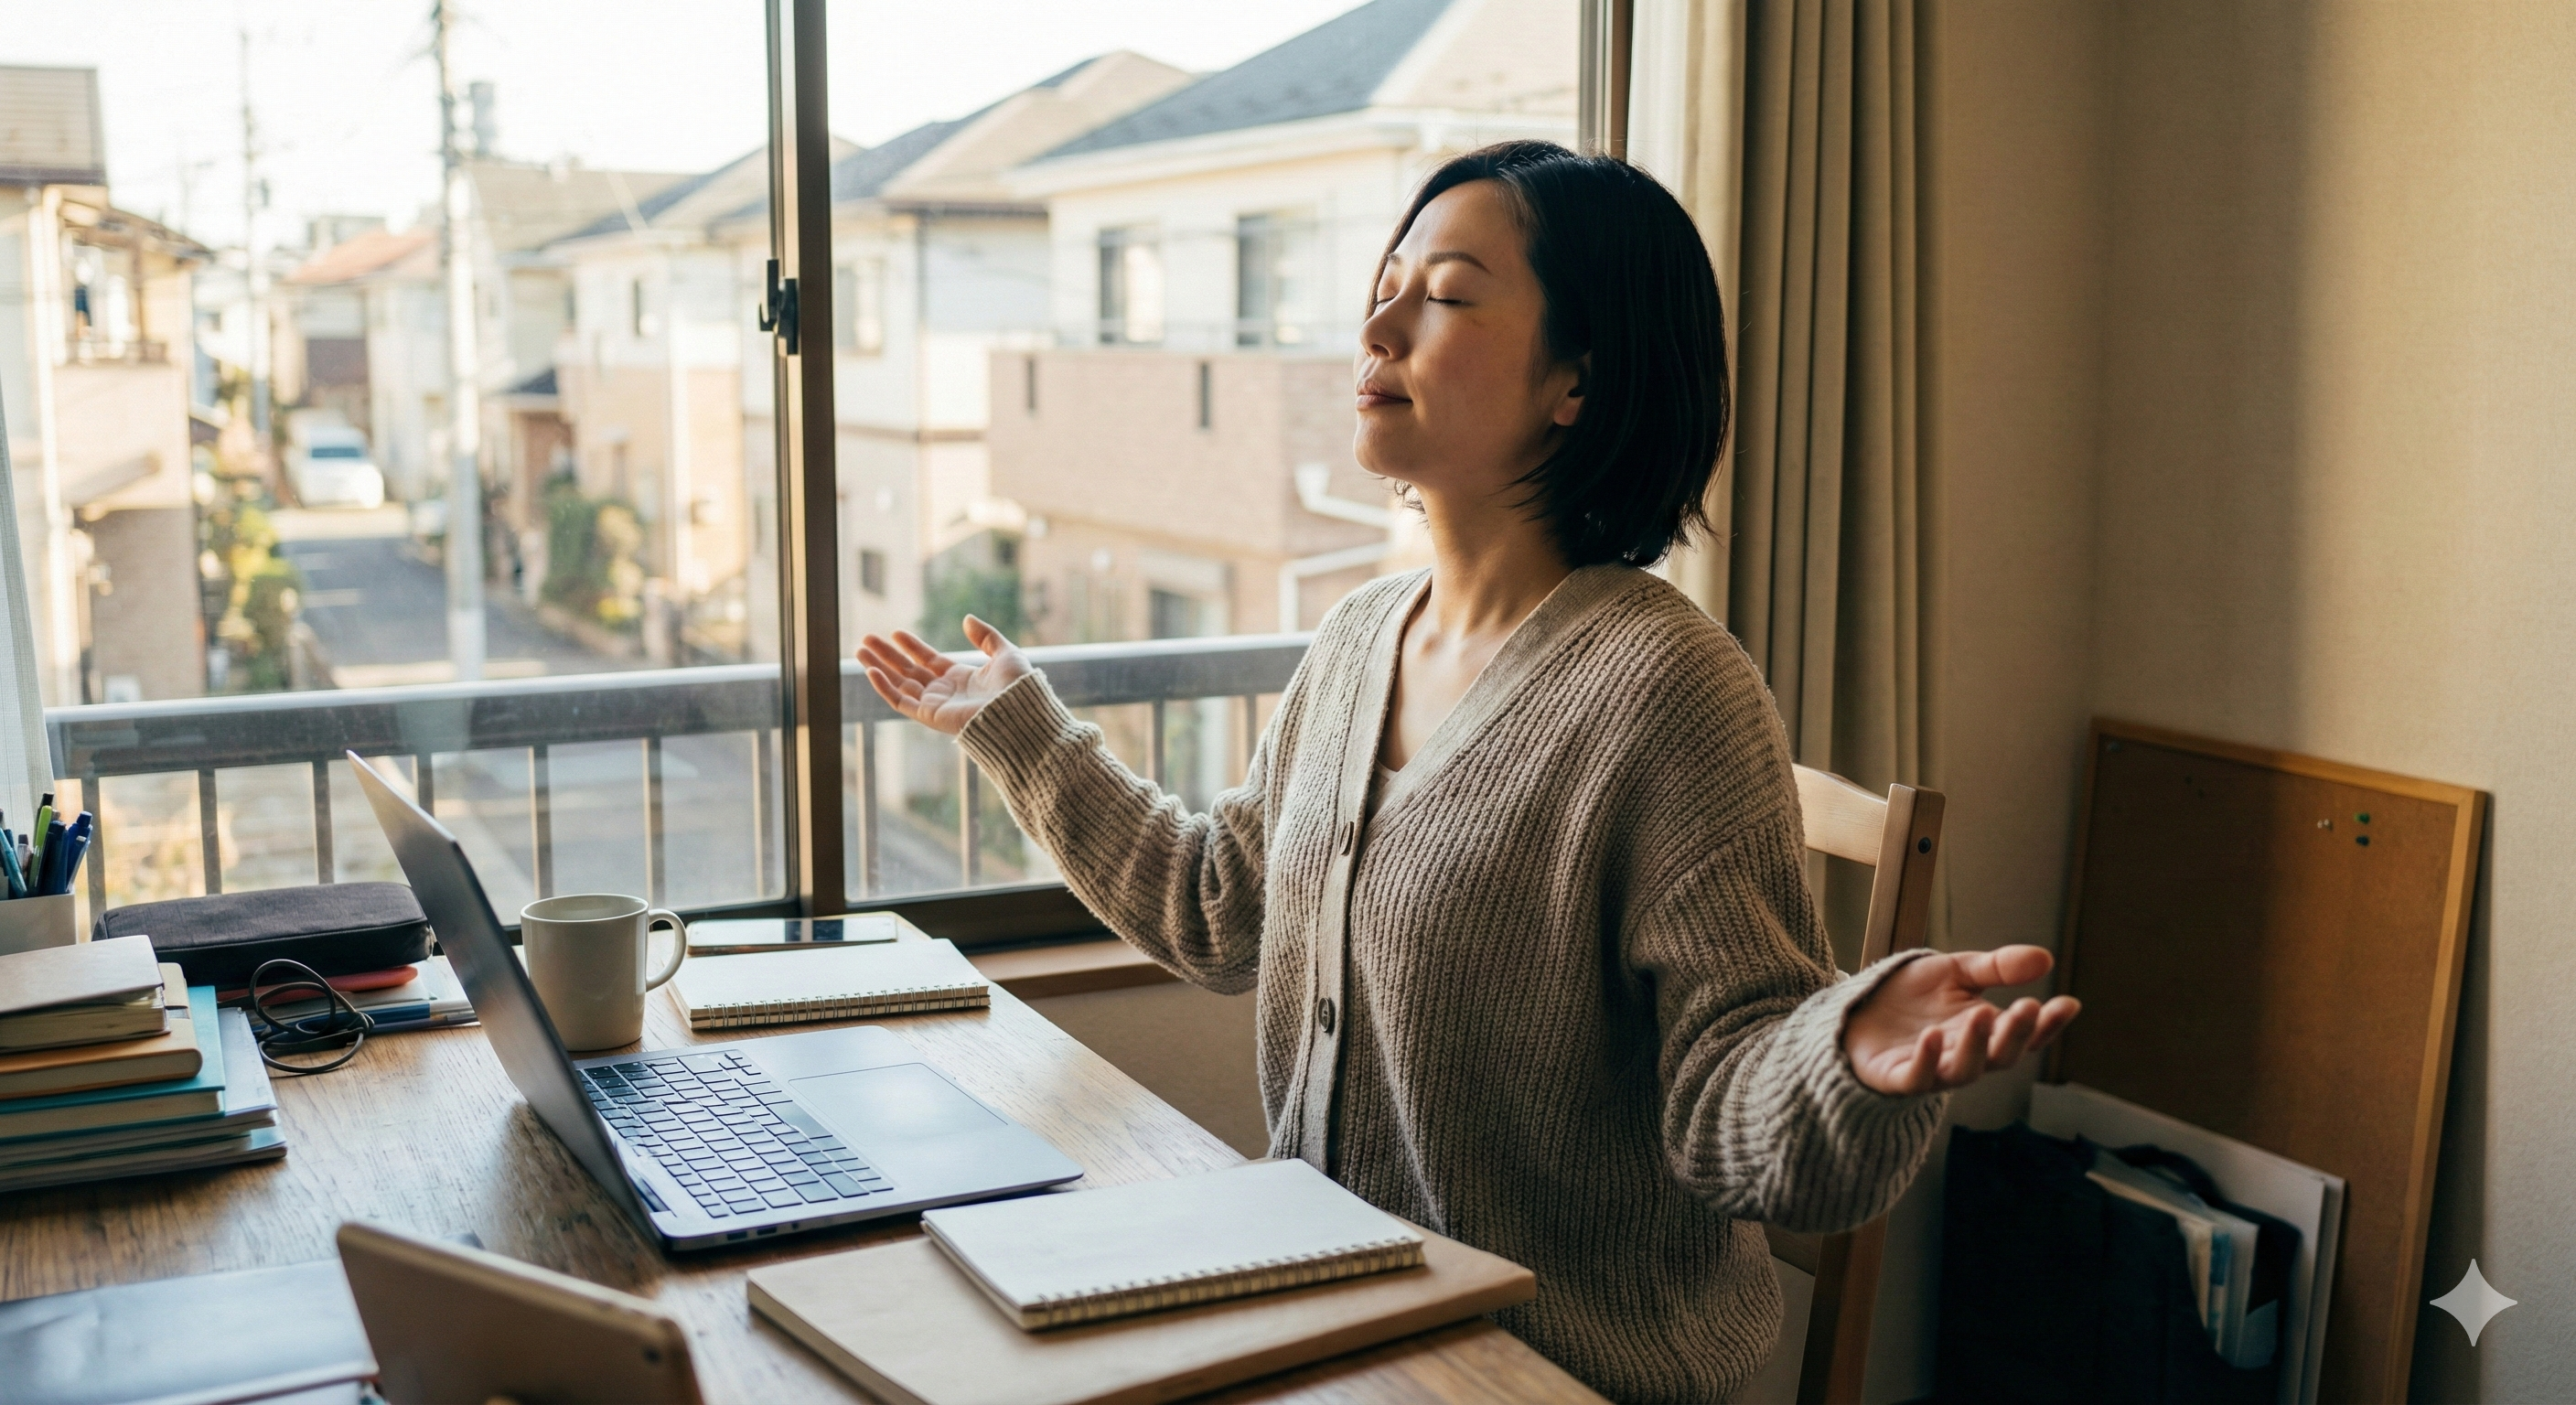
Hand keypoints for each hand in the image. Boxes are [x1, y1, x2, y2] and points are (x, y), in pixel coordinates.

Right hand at [856, 616, 1031, 737]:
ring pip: (898, 684)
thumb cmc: (1017, 687)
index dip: (911, 646)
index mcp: (961, 678)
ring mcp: (935, 704)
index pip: (928, 660)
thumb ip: (986, 636)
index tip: (895, 633)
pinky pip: (900, 701)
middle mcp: (945, 691)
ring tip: (860, 651)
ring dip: (878, 668)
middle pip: (908, 671)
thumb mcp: (1005, 653)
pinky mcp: (929, 715)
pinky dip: (884, 687)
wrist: (1018, 712)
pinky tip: (871, 671)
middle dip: (887, 656)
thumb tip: (967, 619)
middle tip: (866, 639)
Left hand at [1842, 946, 2080, 1096]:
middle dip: (2015, 1033)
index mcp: (1986, 1033)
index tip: (2067, 1003)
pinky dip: (1927, 1060)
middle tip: (2028, 1007)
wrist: (1860, 1009)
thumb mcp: (1957, 972)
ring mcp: (1932, 1071)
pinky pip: (1916, 1077)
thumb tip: (2045, 958)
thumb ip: (1996, 968)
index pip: (2025, 1035)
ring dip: (1975, 1045)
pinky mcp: (1897, 1078)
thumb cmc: (1914, 995)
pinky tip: (1933, 1035)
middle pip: (1999, 1056)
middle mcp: (1966, 1057)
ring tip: (1981, 1015)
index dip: (2047, 1024)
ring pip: (1963, 1070)